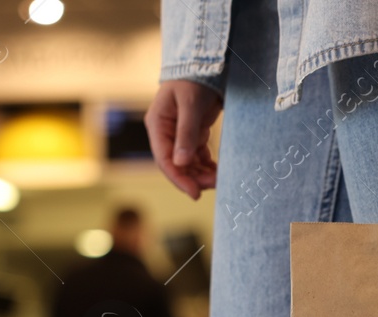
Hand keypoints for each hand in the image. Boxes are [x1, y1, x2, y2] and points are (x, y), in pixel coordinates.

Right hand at [145, 80, 221, 198]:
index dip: (178, 179)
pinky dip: (207, 166)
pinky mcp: (192, 134)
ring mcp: (178, 134)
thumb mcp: (190, 105)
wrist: (204, 62)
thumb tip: (181, 163)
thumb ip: (186, 133)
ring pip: (188, 163)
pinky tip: (217, 172)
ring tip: (219, 179)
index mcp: (158, 125)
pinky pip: (198, 156)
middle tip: (214, 185)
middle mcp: (165, 133)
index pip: (164, 159)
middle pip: (176, 165)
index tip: (195, 193)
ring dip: (201, 174)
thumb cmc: (193, 79)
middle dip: (193, 178)